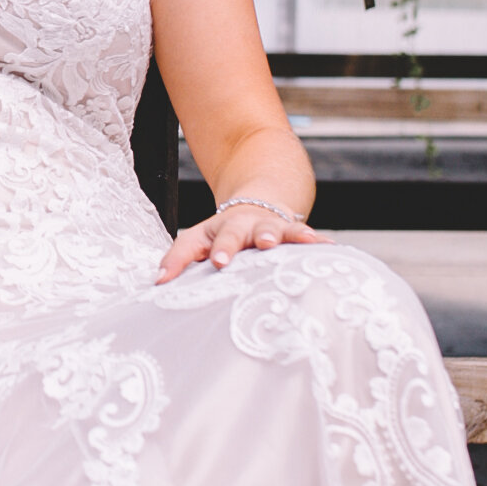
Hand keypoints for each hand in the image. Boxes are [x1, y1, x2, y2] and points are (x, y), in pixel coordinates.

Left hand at [155, 201, 328, 283]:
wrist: (258, 203)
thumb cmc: (223, 234)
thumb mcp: (198, 241)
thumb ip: (179, 260)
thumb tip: (158, 282)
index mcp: (213, 231)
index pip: (194, 242)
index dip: (191, 255)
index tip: (211, 263)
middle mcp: (239, 225)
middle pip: (232, 232)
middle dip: (230, 244)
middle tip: (235, 254)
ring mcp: (266, 226)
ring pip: (271, 228)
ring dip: (275, 235)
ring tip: (281, 242)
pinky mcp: (290, 229)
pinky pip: (302, 233)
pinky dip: (313, 239)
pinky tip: (328, 247)